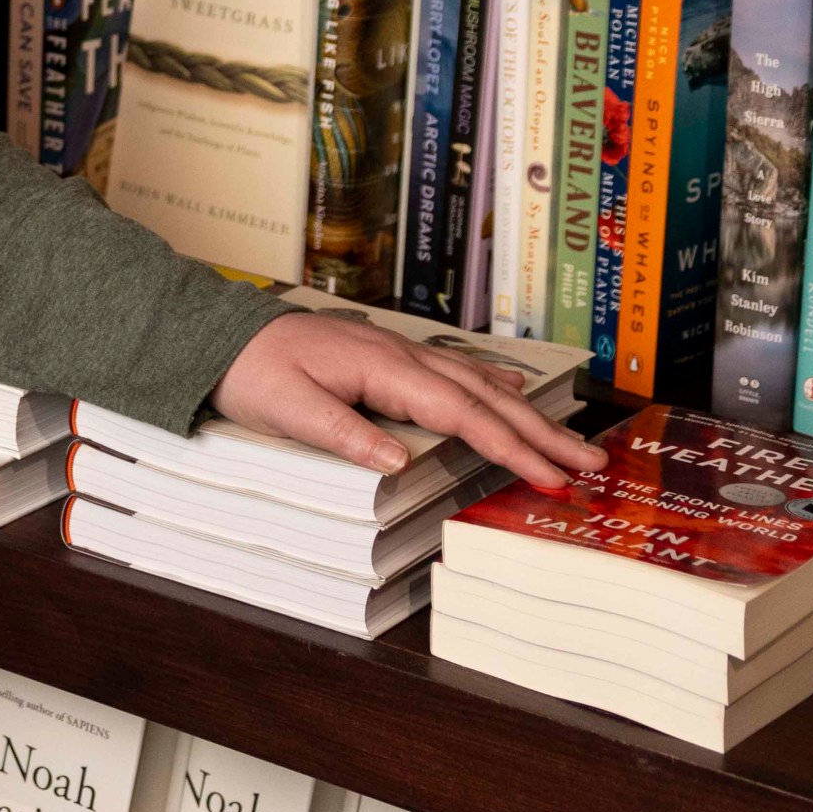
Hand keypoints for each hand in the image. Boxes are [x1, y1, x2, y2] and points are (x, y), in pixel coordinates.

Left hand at [208, 312, 602, 493]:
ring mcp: (397, 354)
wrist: (221, 336)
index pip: (462, 415)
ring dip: (525, 415)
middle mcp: (400, 356)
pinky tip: (512, 393)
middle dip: (540, 433)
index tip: (551, 475)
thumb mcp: (288, 410)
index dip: (510, 447)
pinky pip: (454, 375)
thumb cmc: (252, 372)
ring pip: (476, 386)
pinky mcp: (388, 359)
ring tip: (569, 440)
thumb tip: (396, 461)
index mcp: (383, 368)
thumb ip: (344, 434)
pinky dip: (492, 387)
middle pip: (484, 399)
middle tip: (591, 463)